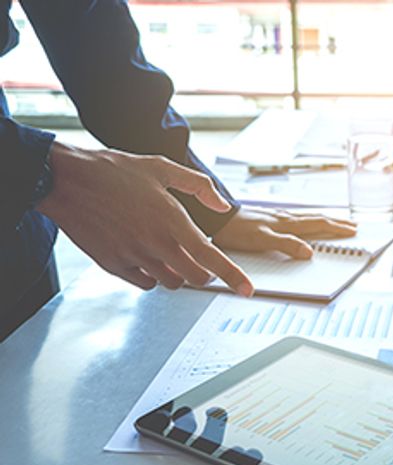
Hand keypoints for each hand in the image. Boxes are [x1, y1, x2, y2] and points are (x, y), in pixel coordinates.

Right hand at [38, 143, 252, 295]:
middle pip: (195, 278)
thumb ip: (199, 186)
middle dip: (205, 274)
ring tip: (170, 253)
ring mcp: (134, 257)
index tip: (248, 290)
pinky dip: (154, 277)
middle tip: (201, 261)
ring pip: (171, 283)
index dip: (234, 277)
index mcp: (172, 219)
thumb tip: (223, 206)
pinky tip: (148, 258)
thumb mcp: (162, 167)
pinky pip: (145, 284)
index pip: (211, 258)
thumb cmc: (114, 171)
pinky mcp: (113, 265)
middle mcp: (156, 242)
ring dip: (179, 275)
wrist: (66, 180)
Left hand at [213, 207, 356, 257]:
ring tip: (337, 221)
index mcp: (287, 223)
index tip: (353, 230)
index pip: (319, 224)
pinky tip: (306, 221)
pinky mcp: (269, 219)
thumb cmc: (236, 231)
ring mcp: (278, 217)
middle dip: (337, 223)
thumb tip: (310, 252)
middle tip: (353, 226)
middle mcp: (285, 218)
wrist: (216, 219)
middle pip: (317, 219)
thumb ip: (287, 244)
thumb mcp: (262, 240)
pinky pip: (297, 218)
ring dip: (325, 219)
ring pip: (308, 217)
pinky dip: (309, 220)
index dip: (337, 228)